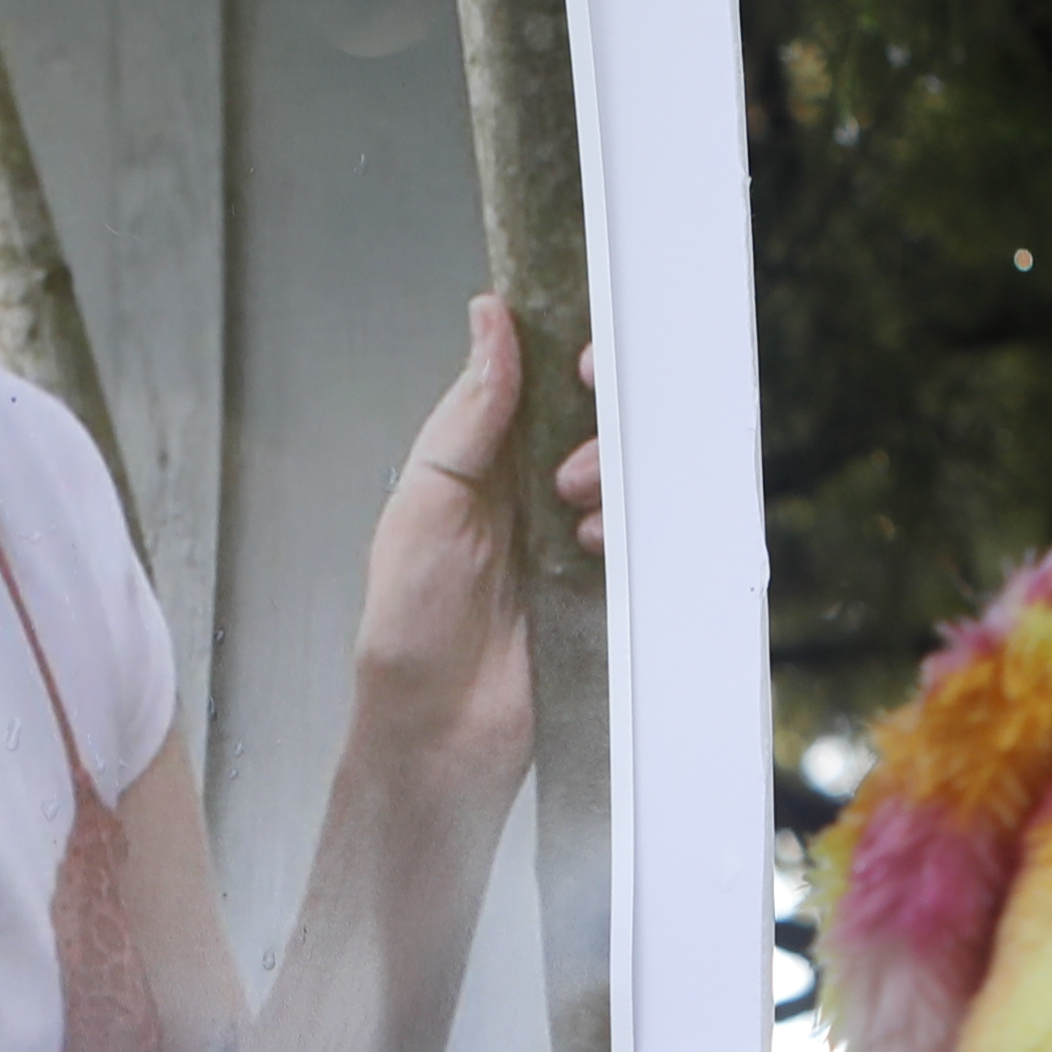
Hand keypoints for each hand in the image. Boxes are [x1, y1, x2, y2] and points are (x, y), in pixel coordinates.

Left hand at [343, 292, 599, 809]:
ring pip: (622, 469)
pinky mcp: (603, 579)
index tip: (579, 355)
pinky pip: (641, 532)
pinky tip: (594, 548)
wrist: (441, 729)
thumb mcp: (426, 502)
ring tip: (573, 503)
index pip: (532, 381)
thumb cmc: (410, 627)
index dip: (562, 356)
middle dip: (596, 416)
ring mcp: (569, 534)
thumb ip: (467, 414)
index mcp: (478, 459)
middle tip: (577, 436)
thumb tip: (490, 322)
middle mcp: (527, 489)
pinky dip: (628, 528)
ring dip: (607, 471)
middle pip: (590, 419)